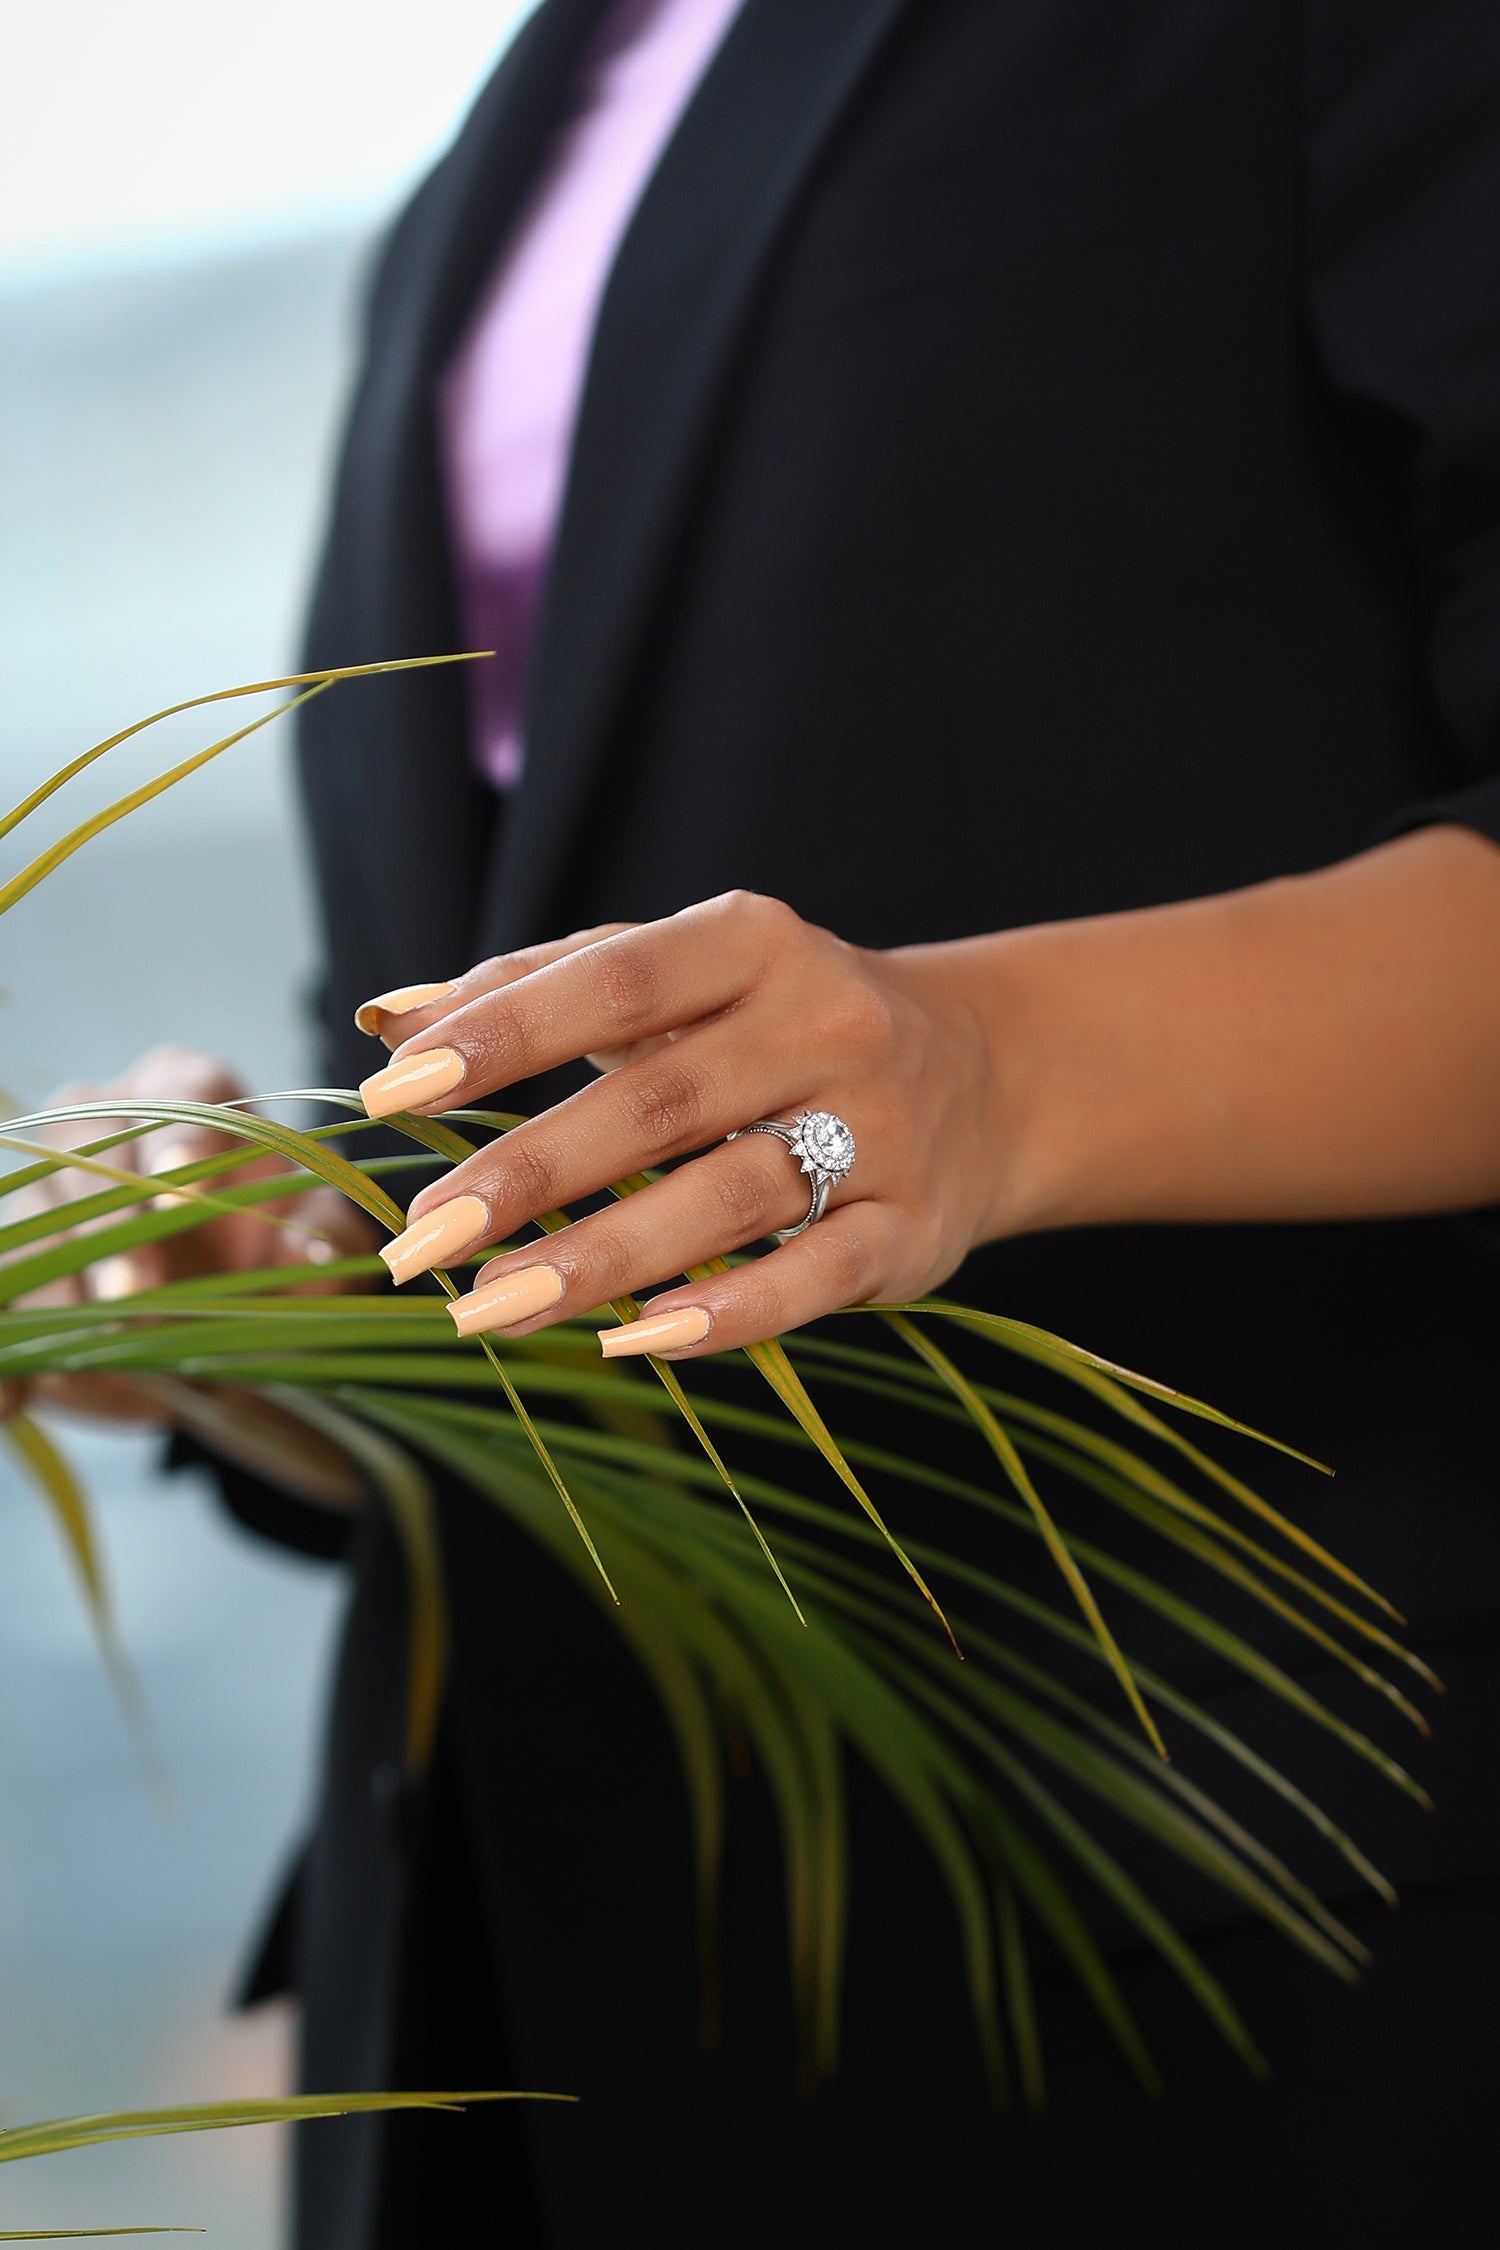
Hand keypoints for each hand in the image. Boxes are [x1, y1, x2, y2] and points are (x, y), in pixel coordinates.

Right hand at [4, 1045, 375, 1502]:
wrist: (215, 1311)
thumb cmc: (270, 1251)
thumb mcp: (312, 1245)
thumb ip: (326, 1242)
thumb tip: (318, 1252)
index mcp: (189, 1093)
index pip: (186, 1092)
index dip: (185, 1138)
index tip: (188, 1187)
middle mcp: (103, 1116)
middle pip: (89, 1150)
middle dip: (111, 1228)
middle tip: (137, 1295)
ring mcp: (43, 1180)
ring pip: (30, 1219)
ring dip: (58, 1293)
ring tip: (96, 1359)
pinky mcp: (12, 1251)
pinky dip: (6, 1354)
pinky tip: (12, 1402)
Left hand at [355, 892, 999, 1356]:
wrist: (982, 1075)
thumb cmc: (776, 1023)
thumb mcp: (680, 976)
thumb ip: (539, 986)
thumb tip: (389, 1019)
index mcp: (755, 944)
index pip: (619, 977)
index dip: (506, 1030)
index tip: (392, 1088)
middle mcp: (825, 1025)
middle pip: (660, 1104)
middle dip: (528, 1175)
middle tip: (419, 1242)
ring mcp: (879, 1130)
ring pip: (729, 1198)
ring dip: (601, 1259)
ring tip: (486, 1309)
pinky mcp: (911, 1229)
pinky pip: (813, 1276)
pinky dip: (726, 1315)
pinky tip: (629, 1340)